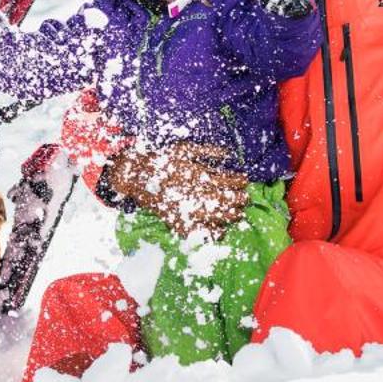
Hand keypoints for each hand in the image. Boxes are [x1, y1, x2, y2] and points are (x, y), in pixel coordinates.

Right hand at [103, 141, 250, 237]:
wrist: (137, 175)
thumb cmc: (162, 160)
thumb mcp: (185, 149)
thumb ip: (208, 151)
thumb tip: (229, 154)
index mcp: (197, 176)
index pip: (226, 181)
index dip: (239, 183)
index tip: (245, 182)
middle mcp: (194, 193)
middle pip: (224, 200)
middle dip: (238, 200)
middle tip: (245, 200)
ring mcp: (186, 209)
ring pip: (215, 216)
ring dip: (230, 216)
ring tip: (238, 214)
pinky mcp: (177, 221)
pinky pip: (198, 231)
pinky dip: (211, 232)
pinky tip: (220, 231)